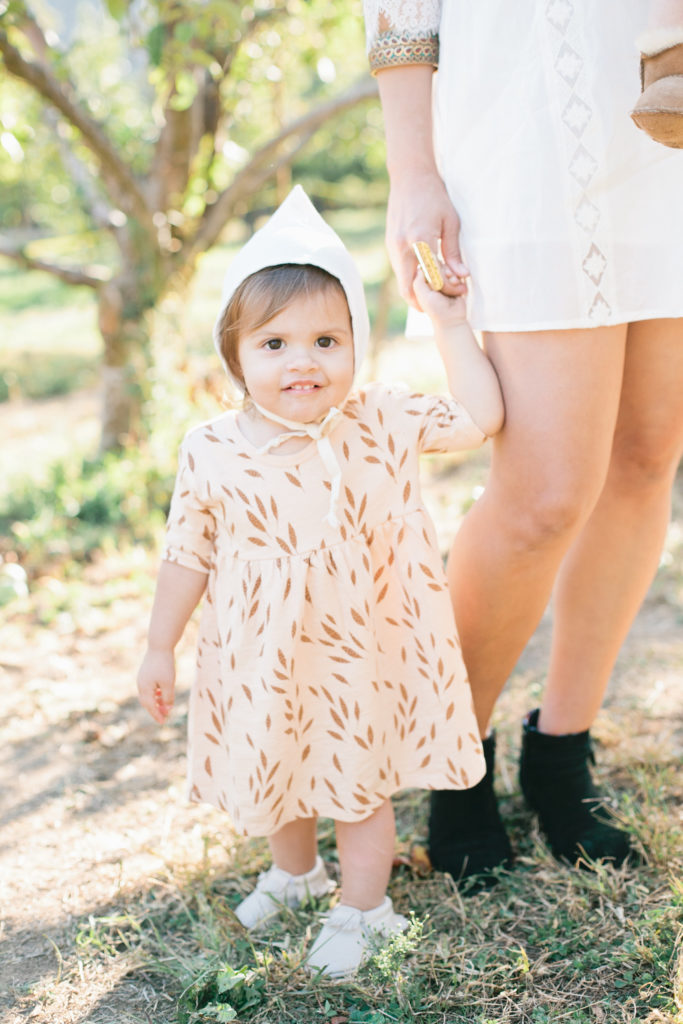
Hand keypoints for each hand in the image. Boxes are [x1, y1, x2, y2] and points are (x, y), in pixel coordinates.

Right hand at [137, 647, 174, 723]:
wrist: (159, 646)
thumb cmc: (164, 665)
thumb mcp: (168, 683)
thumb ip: (167, 697)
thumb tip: (167, 709)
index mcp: (145, 688)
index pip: (150, 706)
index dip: (156, 715)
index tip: (163, 722)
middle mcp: (141, 684)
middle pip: (146, 702)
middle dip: (155, 710)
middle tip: (163, 717)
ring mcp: (142, 678)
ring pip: (147, 695)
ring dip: (155, 702)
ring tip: (164, 706)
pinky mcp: (145, 673)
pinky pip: (148, 688)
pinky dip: (155, 693)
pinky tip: (162, 693)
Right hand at [386, 170, 468, 307]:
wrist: (409, 177)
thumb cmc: (434, 196)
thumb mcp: (451, 222)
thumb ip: (453, 252)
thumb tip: (462, 276)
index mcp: (419, 240)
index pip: (432, 278)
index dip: (447, 288)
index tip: (461, 288)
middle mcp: (402, 248)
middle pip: (409, 291)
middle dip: (426, 302)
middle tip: (444, 302)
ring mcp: (392, 248)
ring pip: (403, 284)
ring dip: (419, 292)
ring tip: (439, 289)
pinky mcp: (390, 247)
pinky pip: (401, 272)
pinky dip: (413, 280)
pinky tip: (428, 275)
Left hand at [412, 269, 467, 328]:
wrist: (452, 318)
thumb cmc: (436, 309)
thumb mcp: (422, 294)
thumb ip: (418, 281)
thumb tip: (421, 267)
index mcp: (423, 284)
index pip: (426, 267)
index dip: (431, 268)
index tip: (434, 273)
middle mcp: (433, 282)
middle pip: (438, 266)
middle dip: (443, 273)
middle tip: (444, 283)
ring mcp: (444, 282)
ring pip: (448, 269)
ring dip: (451, 276)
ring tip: (452, 286)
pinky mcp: (454, 284)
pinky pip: (456, 274)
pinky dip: (457, 279)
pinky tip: (457, 285)